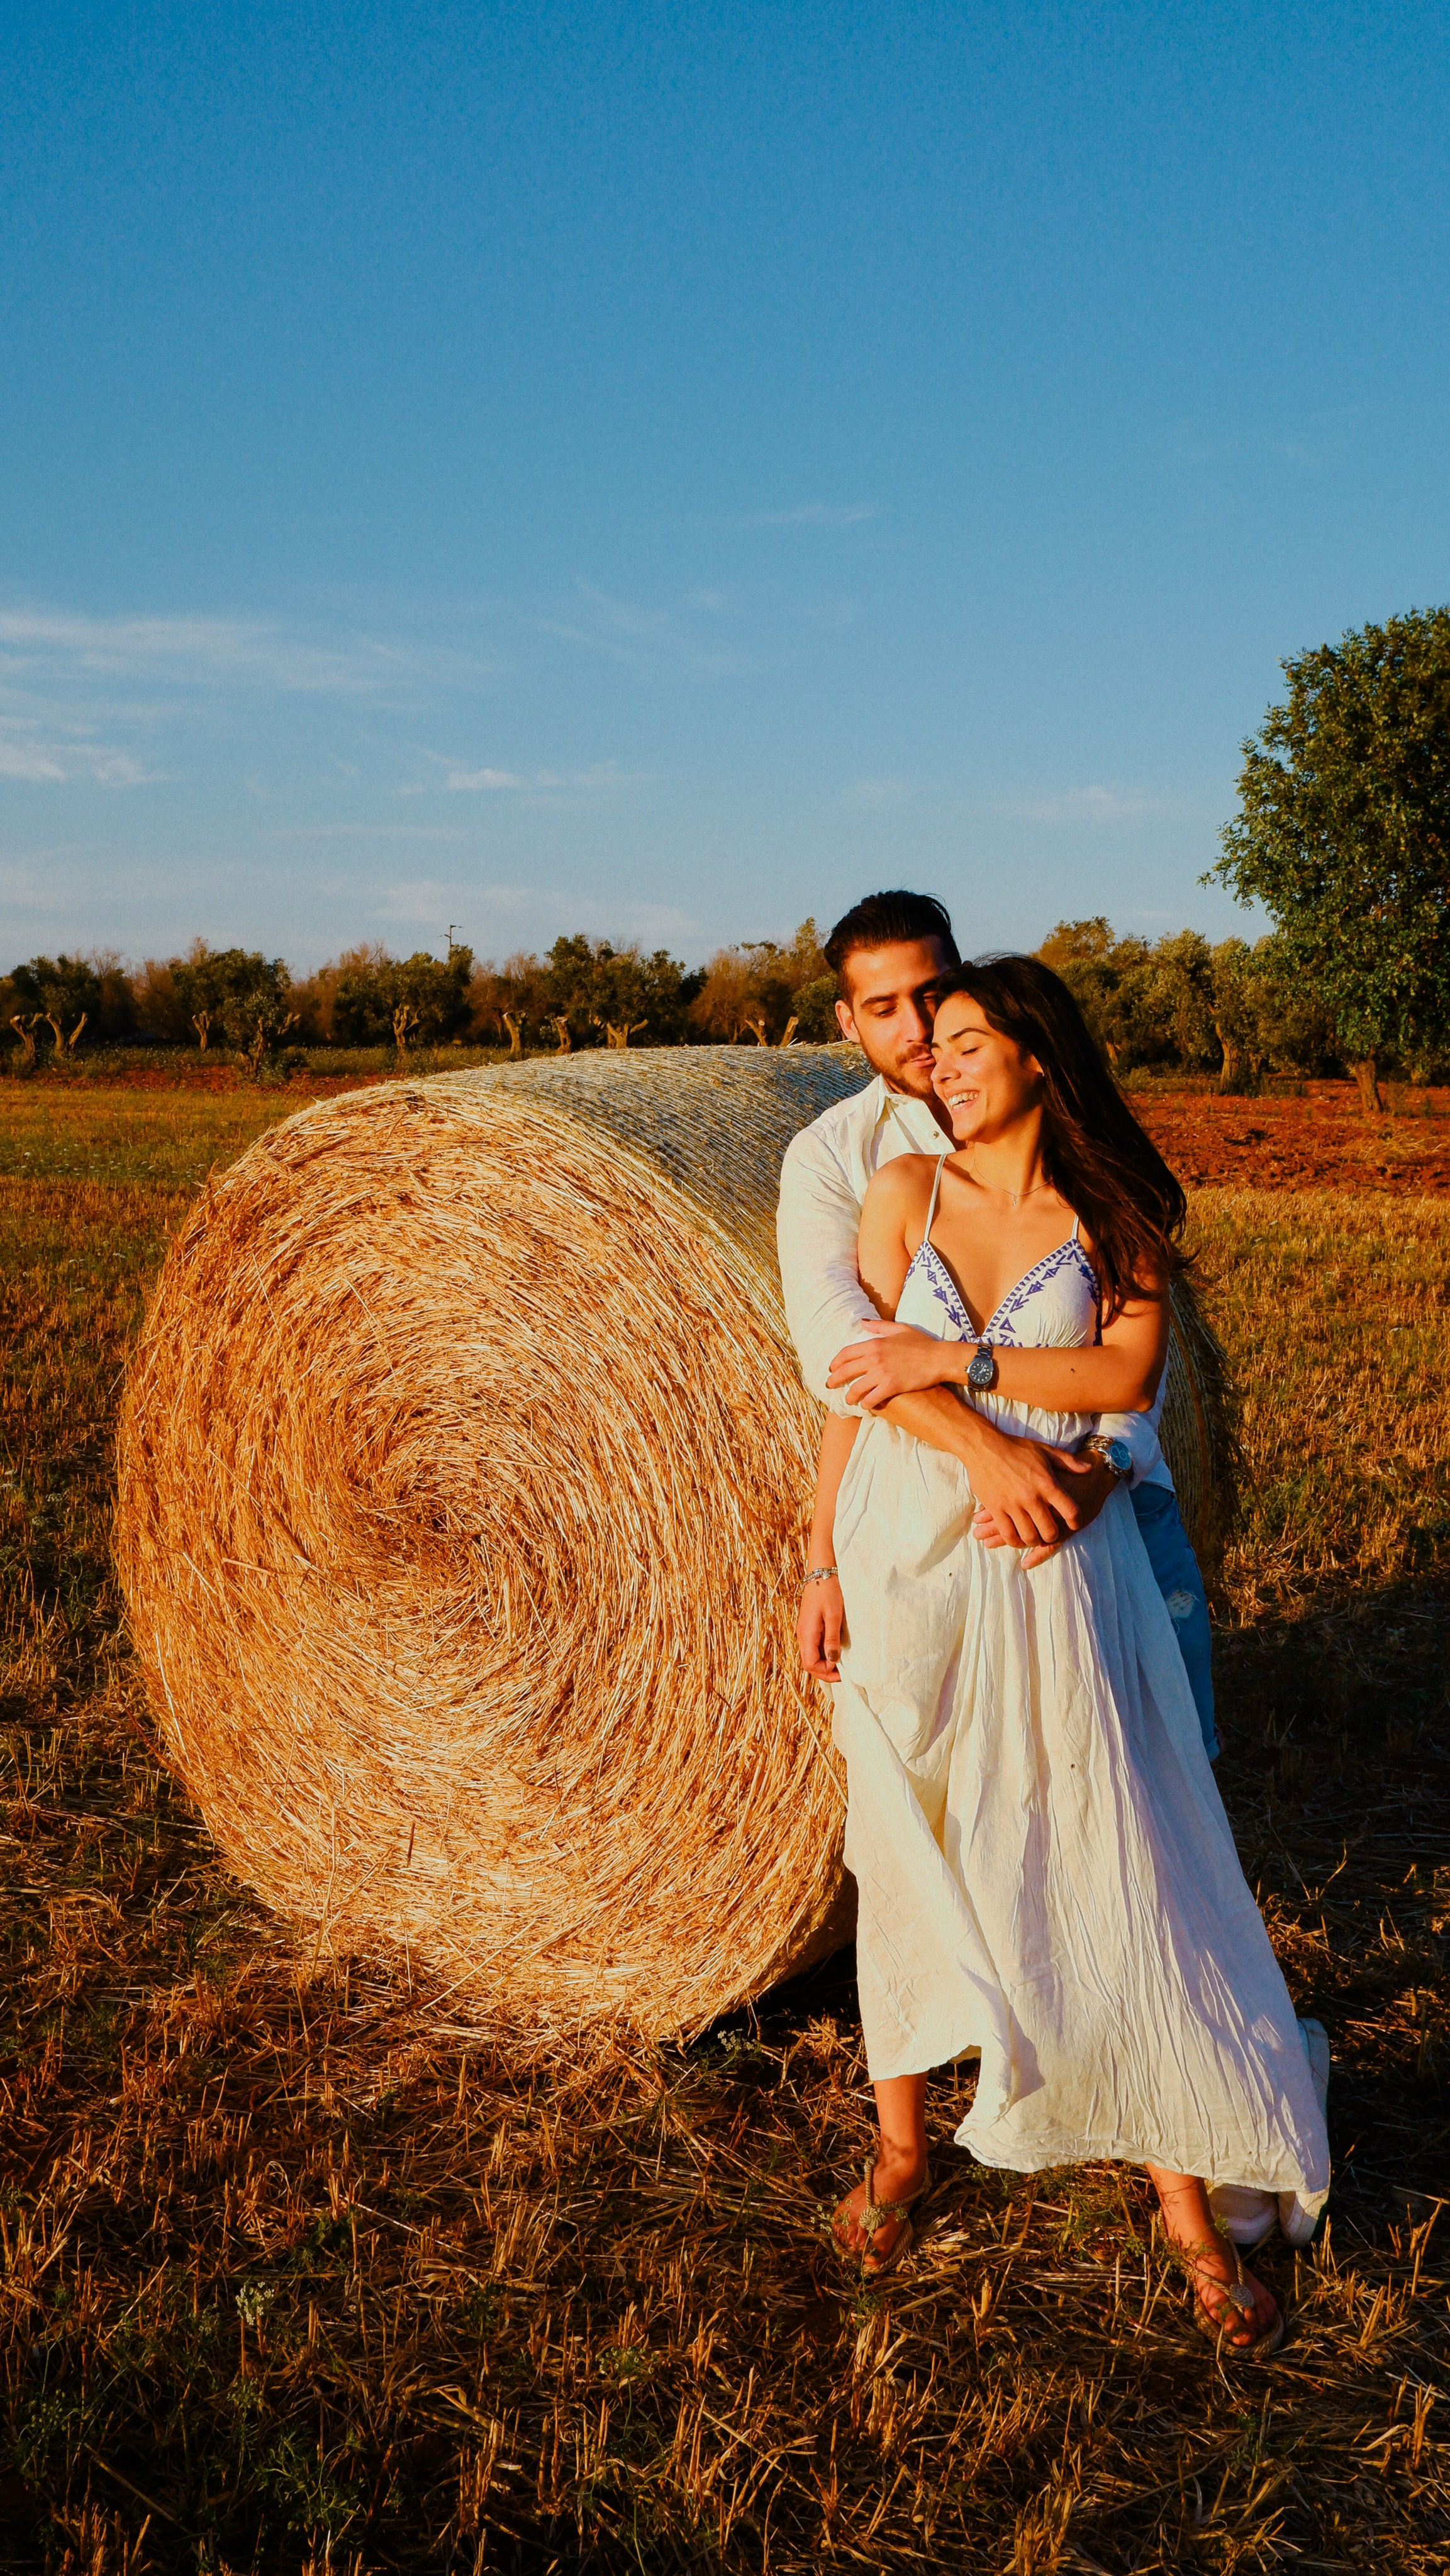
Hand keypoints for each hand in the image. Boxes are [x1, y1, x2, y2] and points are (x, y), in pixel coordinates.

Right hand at [797, 1576, 844, 1681]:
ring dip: (824, 1663)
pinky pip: (814, 1647)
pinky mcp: (809, 1627)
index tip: (841, 1672)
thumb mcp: (833, 1616)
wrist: (820, 1574)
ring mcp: (804, 1631)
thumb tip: (832, 1660)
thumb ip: (832, 1639)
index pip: (810, 1665)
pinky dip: (823, 1653)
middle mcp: (802, 1635)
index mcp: (807, 1634)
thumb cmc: (828, 1592)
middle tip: (843, 1672)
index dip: (825, 1673)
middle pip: (809, 1663)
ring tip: (841, 1662)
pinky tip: (835, 1649)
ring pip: (811, 1656)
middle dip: (825, 1671)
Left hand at [827, 1319, 959, 1408]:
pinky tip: (866, 1406)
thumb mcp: (900, 1329)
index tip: (832, 1368)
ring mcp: (882, 1373)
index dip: (836, 1362)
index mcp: (875, 1343)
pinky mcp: (891, 1387)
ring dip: (850, 1396)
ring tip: (849, 1400)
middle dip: (834, 1380)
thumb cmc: (922, 1343)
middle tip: (830, 1386)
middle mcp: (875, 1358)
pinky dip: (866, 1404)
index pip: (846, 1353)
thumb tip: (862, 1323)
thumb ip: (879, 1326)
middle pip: (846, 1371)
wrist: (939, 1358)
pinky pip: (872, 1398)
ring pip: (856, 1388)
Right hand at [972, 1452, 1117, 1568]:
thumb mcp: (1045, 1450)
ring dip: (1033, 1540)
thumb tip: (1088, 1469)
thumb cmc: (1016, 1447)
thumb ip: (1068, 1462)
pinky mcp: (996, 1509)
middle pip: (1049, 1530)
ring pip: (1028, 1536)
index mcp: (1047, 1484)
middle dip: (1051, 1535)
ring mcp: (1013, 1505)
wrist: (984, 1446)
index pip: (1070, 1511)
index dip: (1075, 1521)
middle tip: (1049, 1532)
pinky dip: (1014, 1540)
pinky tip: (1016, 1537)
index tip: (1073, 1523)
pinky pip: (1008, 1534)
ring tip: (1033, 1536)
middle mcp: (1032, 1498)